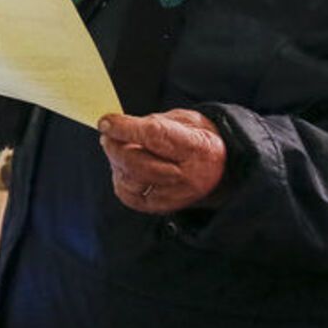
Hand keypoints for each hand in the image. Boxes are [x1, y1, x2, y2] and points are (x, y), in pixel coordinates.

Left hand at [98, 109, 225, 213]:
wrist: (221, 170)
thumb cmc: (198, 139)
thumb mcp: (184, 120)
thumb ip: (153, 122)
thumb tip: (119, 125)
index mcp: (196, 147)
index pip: (154, 136)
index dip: (126, 128)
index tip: (105, 122)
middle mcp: (186, 176)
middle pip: (138, 163)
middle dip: (115, 147)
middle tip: (107, 135)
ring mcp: (174, 195)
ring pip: (131, 180)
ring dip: (116, 163)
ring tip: (119, 149)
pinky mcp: (162, 207)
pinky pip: (129, 196)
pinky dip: (121, 179)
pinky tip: (124, 168)